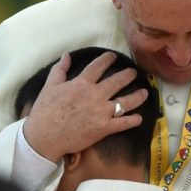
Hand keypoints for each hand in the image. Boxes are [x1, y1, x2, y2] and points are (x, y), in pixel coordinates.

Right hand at [23, 51, 148, 161]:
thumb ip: (60, 69)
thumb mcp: (50, 85)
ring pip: (126, 102)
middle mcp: (95, 95)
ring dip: (137, 96)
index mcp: (82, 83)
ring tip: (144, 92)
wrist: (45, 135)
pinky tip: (139, 118)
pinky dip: (133, 120)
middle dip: (128, 75)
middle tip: (133, 73)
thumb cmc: (45, 111)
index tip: (113, 56)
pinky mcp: (104, 128)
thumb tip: (66, 54)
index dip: (108, 59)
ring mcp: (102, 112)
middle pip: (117, 81)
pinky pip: (123, 123)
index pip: (99, 66)